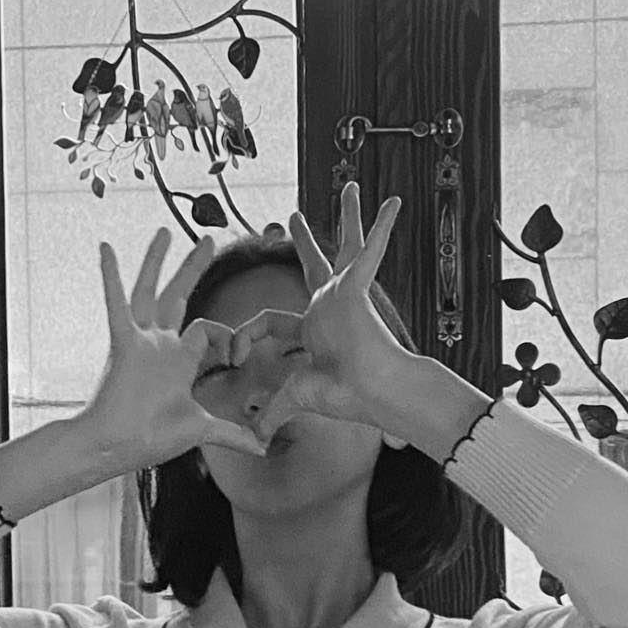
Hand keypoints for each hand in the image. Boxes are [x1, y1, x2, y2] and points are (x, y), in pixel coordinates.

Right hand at [84, 228, 266, 464]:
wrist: (115, 446)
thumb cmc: (150, 438)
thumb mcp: (201, 430)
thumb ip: (232, 434)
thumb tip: (263, 448)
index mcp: (178, 362)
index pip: (208, 330)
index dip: (227, 336)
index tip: (237, 356)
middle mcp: (160, 345)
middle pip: (179, 296)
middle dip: (194, 268)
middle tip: (209, 238)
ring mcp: (140, 341)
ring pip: (150, 292)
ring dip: (157, 261)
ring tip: (165, 231)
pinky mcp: (123, 343)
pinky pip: (117, 304)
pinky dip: (111, 276)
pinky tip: (106, 248)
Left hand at [241, 183, 410, 442]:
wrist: (375, 391)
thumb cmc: (345, 395)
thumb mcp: (296, 397)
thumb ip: (274, 412)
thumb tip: (255, 439)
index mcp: (311, 331)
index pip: (267, 323)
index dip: (243, 336)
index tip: (232, 355)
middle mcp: (328, 308)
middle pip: (313, 267)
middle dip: (303, 243)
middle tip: (291, 219)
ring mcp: (344, 294)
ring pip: (345, 246)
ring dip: (348, 218)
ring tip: (348, 188)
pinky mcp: (358, 286)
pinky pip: (371, 250)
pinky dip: (383, 228)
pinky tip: (395, 203)